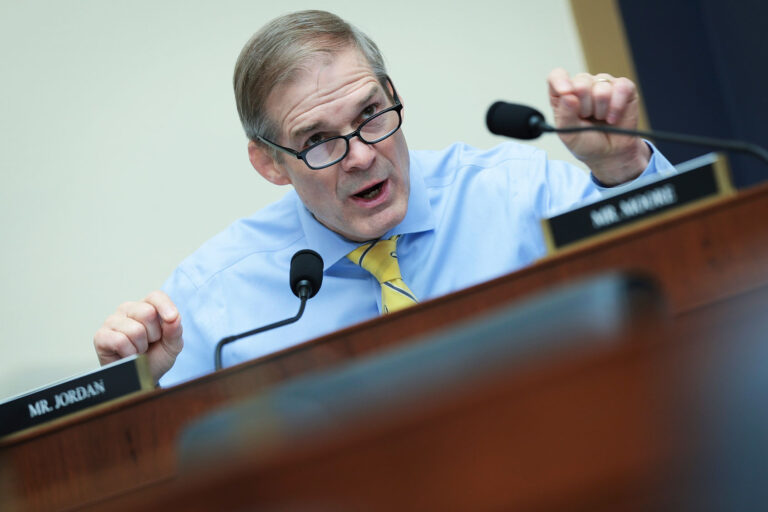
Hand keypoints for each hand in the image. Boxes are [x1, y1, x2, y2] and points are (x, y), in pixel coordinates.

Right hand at [94, 291, 182, 383]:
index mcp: (147, 306)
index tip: (172, 319)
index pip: (156, 296)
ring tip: (138, 350)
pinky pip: (120, 341)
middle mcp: (128, 309)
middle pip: (147, 312)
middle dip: (154, 334)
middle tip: (149, 343)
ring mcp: (112, 321)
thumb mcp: (172, 345)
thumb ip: (175, 330)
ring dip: (141, 346)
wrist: (141, 379)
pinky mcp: (101, 336)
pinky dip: (129, 353)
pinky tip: (128, 355)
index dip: (165, 306)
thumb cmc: (155, 358)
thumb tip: (174, 317)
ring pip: (135, 330)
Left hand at [547, 68, 650, 185]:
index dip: (560, 81)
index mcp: (564, 95)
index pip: (556, 76)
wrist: (610, 153)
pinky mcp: (623, 87)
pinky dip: (616, 107)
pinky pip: (621, 88)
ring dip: (600, 110)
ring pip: (601, 88)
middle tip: (587, 118)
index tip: (566, 93)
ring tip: (600, 119)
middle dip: (584, 107)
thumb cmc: (587, 142)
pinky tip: (613, 118)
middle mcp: (582, 85)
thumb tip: (567, 95)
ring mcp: (603, 84)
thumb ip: (565, 115)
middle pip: (580, 82)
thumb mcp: (569, 135)